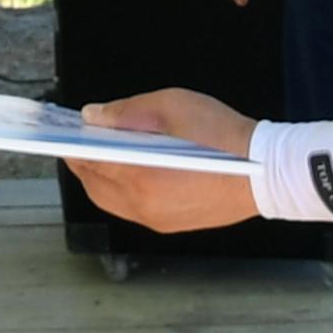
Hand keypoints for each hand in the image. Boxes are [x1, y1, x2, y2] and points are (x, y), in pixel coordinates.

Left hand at [72, 88, 260, 232]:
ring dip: (102, 180)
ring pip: (112, 203)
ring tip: (106, 154)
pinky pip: (133, 210)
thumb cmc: (222, 134)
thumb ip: (127, 112)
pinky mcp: (171, 227)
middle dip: (84, 165)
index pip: (89, 164)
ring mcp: (157, 221)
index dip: (74, 146)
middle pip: (96, 188)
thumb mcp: (173, 106)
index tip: (65, 132)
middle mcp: (143, 206)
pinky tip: (132, 172)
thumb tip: (93, 117)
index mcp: (139, 177)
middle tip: (84, 141)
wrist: (267, 171)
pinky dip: (123, 192)